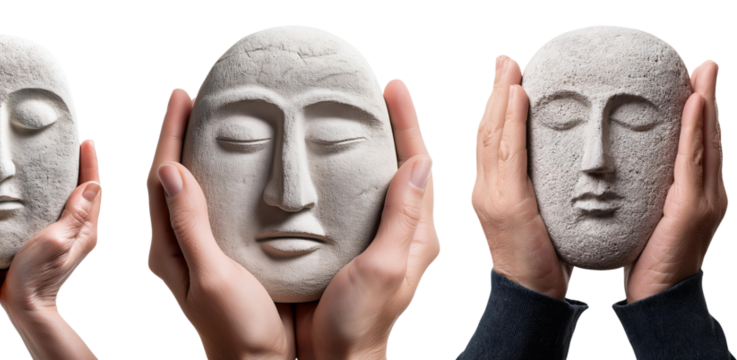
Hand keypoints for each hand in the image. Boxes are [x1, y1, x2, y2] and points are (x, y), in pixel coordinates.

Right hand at [0, 138, 101, 358]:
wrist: (26, 306)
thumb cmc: (36, 276)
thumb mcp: (55, 241)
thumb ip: (75, 215)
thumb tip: (92, 185)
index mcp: (87, 229)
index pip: (94, 188)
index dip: (90, 163)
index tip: (86, 141)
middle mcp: (85, 231)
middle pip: (90, 192)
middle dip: (86, 166)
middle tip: (77, 143)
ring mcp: (73, 238)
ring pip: (79, 200)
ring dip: (74, 179)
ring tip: (65, 159)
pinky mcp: (59, 242)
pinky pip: (66, 210)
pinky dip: (62, 193)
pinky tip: (50, 189)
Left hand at [146, 88, 293, 358]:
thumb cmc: (236, 330)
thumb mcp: (211, 277)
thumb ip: (190, 226)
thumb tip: (171, 170)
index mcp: (167, 248)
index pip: (160, 179)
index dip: (169, 134)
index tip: (180, 96)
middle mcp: (179, 245)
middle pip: (172, 178)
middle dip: (180, 135)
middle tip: (196, 99)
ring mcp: (201, 249)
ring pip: (194, 190)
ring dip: (200, 152)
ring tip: (215, 121)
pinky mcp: (225, 254)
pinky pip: (217, 206)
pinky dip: (223, 178)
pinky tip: (241, 167)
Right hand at [293, 78, 438, 359]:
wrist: (334, 357)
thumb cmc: (361, 322)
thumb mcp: (387, 267)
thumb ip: (403, 217)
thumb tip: (419, 161)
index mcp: (417, 232)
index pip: (417, 164)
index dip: (407, 123)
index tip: (394, 87)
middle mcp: (400, 230)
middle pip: (398, 164)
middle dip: (389, 125)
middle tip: (371, 90)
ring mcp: (374, 237)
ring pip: (372, 179)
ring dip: (364, 144)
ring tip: (344, 113)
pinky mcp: (347, 244)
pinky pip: (348, 199)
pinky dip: (337, 173)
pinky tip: (317, 160)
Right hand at [471, 54, 573, 299]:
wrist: (531, 296)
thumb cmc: (540, 260)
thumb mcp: (537, 216)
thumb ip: (537, 190)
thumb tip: (559, 165)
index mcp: (492, 190)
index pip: (491, 139)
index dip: (497, 106)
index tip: (508, 77)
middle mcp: (484, 188)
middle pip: (486, 130)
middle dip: (495, 92)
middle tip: (505, 60)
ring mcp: (490, 194)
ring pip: (492, 135)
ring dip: (501, 97)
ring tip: (510, 68)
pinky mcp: (504, 202)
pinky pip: (506, 153)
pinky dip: (509, 121)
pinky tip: (516, 96)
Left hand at [623, 59, 726, 302]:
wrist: (657, 297)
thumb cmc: (645, 258)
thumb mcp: (645, 216)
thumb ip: (645, 193)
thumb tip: (622, 169)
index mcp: (693, 193)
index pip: (696, 145)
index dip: (697, 112)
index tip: (692, 80)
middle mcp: (707, 192)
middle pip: (708, 137)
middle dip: (707, 99)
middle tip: (705, 64)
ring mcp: (705, 199)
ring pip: (707, 143)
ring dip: (706, 105)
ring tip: (703, 72)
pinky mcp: (694, 207)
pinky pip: (695, 162)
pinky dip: (697, 131)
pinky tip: (694, 104)